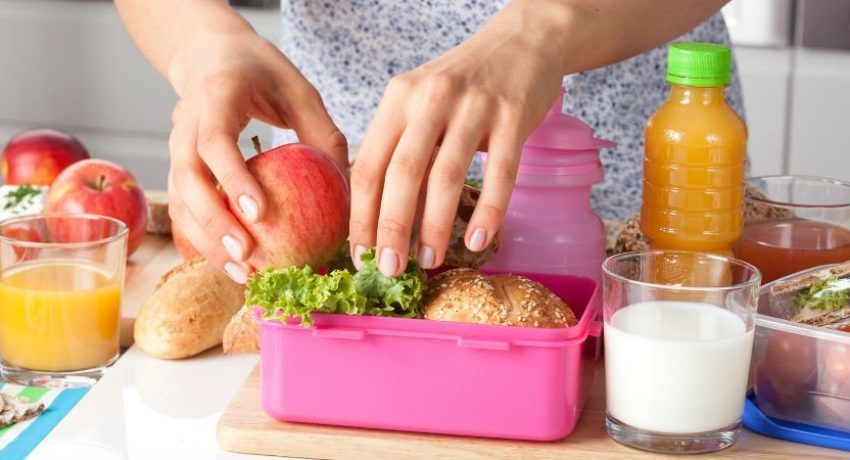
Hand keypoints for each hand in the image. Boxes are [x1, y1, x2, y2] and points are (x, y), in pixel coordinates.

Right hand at [167, 30, 346, 282]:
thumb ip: (322, 133)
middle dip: (215, 223)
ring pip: (180, 201)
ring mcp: (176, 147)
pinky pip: (183, 209)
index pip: (215, 141)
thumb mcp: (300, 91)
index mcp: (217, 95)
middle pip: (189, 179)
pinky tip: (230, 265)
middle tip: (247, 257)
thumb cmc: (263, 72)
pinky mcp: (179, 168)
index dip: (232, 178)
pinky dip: (202, 240)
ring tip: (242, 274)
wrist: (211, 55)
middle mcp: (186, 123)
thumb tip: (348, 188)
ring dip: (206, 241)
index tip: (258, 214)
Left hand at [349, 1, 566, 275]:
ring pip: (447, 176)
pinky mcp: (513, 117)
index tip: (360, 254)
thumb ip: (401, 149)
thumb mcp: (420, 103)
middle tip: (389, 270)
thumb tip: (379, 218)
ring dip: (434, 226)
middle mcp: (430, 99)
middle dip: (392, 228)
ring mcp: (473, 107)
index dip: (361, 215)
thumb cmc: (462, 85)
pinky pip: (500, 173)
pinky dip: (488, 212)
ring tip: (428, 261)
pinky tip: (476, 241)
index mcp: (398, 99)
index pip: (368, 165)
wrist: (521, 42)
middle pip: (402, 173)